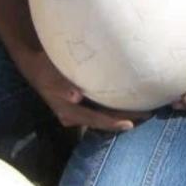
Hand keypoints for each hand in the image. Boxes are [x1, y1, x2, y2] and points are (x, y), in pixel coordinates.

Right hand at [18, 49, 143, 131]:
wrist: (35, 61)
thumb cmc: (44, 67)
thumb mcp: (48, 75)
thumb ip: (60, 85)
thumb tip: (75, 96)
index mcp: (68, 111)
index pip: (95, 120)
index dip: (112, 123)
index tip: (130, 124)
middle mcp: (75, 114)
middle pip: (104, 120)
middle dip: (126, 118)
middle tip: (149, 115)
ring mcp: (80, 109)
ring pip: (105, 114)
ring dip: (124, 112)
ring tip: (146, 109)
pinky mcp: (84, 101)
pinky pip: (103, 106)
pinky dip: (117, 105)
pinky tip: (132, 99)